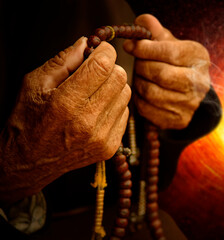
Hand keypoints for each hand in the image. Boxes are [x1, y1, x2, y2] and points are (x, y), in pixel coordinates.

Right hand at [0, 37, 130, 204]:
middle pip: (120, 78)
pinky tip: (98, 108)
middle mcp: (87, 121)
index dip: (105, 51)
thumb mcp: (35, 83)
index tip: (100, 49)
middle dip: (110, 67)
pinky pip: (126, 113)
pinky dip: (115, 105)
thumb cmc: (28, 120)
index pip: (103, 66)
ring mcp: (102, 137)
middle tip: (96, 70)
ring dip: (114, 86)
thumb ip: (63, 60)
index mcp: (66, 102)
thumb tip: (88, 43)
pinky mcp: (110, 146)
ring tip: (95, 91)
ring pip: (126, 94)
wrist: (29, 161)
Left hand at [123, 14, 210, 128]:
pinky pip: (148, 110)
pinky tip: (142, 92)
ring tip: (140, 76)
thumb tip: (141, 21)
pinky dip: (139, 100)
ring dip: (138, 83)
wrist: (194, 95)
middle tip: (136, 63)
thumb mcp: (173, 44)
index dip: (145, 49)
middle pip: (160, 74)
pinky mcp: (179, 120)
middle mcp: (199, 83)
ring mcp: (190, 104)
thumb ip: (157, 33)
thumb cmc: (179, 65)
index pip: (170, 52)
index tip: (130, 46)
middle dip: (141, 66)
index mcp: (199, 58)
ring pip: (151, 93)